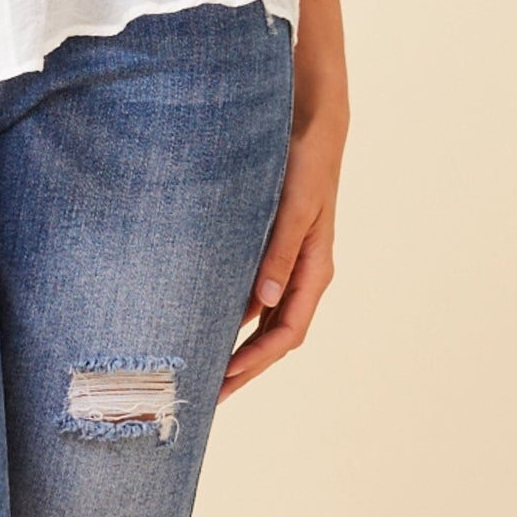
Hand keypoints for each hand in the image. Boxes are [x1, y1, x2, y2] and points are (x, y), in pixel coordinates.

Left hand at [216, 101, 345, 403]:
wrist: (310, 123)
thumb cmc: (305, 164)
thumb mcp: (295, 208)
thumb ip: (280, 253)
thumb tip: (263, 304)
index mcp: (314, 271)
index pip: (287, 333)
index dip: (257, 361)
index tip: (225, 380)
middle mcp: (301, 273)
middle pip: (274, 335)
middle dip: (244, 366)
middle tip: (207, 393)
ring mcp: (286, 261)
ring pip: (263, 317)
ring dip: (237, 342)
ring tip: (203, 365)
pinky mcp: (271, 245)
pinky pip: (253, 290)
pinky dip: (233, 310)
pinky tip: (206, 316)